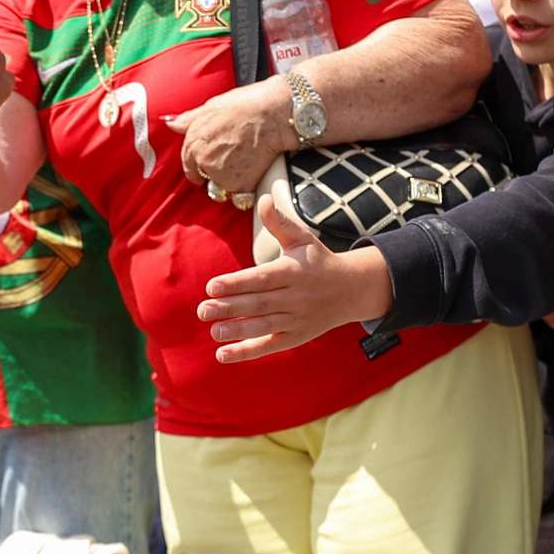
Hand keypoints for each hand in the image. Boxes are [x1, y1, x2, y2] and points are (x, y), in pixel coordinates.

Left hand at [166, 79, 290, 205]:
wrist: (274, 115)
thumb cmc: (247, 105)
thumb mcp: (212, 106)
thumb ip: (189, 119)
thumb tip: (171, 123)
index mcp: (194, 143)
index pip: (189, 165)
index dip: (199, 165)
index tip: (209, 165)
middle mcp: (203, 162)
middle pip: (205, 179)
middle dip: (215, 174)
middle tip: (233, 161)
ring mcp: (221, 176)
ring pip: (221, 190)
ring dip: (230, 185)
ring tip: (244, 167)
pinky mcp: (241, 187)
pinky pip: (240, 198)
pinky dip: (246, 191)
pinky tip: (254, 174)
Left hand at [197, 196, 391, 360]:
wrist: (351, 290)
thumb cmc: (318, 260)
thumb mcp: (302, 238)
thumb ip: (280, 222)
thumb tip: (262, 199)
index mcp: (293, 272)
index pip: (261, 278)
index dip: (236, 283)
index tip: (211, 286)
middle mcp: (295, 297)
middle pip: (259, 304)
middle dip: (229, 308)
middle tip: (202, 310)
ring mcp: (297, 319)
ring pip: (263, 326)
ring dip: (237, 331)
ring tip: (213, 330)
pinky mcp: (296, 336)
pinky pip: (270, 345)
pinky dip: (247, 352)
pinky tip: (223, 354)